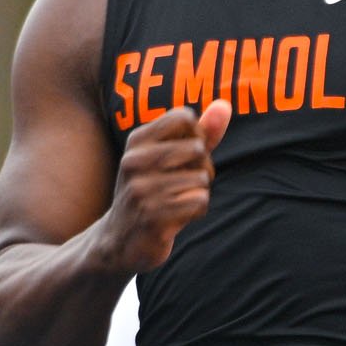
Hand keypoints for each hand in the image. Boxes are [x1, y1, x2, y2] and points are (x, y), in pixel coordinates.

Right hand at [97, 99, 230, 274]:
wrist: (119, 240)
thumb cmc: (153, 191)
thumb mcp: (171, 158)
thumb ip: (201, 133)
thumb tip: (225, 105)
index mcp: (137, 140)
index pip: (185, 117)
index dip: (198, 136)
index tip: (186, 155)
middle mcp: (134, 160)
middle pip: (198, 148)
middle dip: (203, 168)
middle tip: (184, 183)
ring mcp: (140, 189)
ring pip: (202, 179)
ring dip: (199, 193)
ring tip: (176, 201)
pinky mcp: (152, 216)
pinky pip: (199, 202)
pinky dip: (197, 210)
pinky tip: (177, 216)